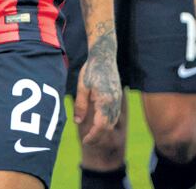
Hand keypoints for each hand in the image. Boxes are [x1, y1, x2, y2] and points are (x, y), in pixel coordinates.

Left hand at [74, 28, 121, 143]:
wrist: (104, 55)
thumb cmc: (91, 69)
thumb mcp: (82, 87)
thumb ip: (80, 105)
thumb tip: (77, 122)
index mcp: (105, 101)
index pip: (101, 126)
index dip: (93, 137)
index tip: (85, 141)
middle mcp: (114, 102)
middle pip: (108, 127)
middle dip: (98, 136)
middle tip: (87, 140)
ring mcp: (118, 100)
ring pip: (113, 121)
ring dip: (103, 130)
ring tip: (92, 133)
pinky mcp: (118, 96)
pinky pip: (115, 114)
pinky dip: (108, 121)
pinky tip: (99, 121)